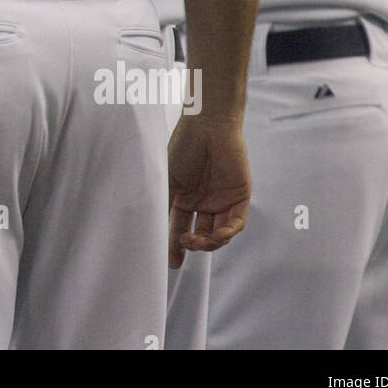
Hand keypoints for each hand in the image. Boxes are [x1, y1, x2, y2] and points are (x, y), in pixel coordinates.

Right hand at [167, 116, 250, 267]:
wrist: (207, 126)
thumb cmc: (183, 147)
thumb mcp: (166, 178)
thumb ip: (161, 202)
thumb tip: (149, 228)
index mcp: (184, 196)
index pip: (179, 227)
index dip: (175, 246)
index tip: (171, 262)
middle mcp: (203, 201)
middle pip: (199, 234)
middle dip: (192, 245)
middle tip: (184, 246)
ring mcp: (221, 200)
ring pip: (218, 233)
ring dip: (209, 242)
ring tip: (197, 241)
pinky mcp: (239, 196)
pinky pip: (236, 223)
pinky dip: (227, 233)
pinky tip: (217, 235)